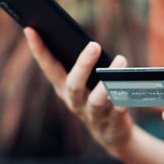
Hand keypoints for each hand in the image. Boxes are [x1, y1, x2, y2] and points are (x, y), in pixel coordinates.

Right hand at [23, 27, 133, 156]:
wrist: (110, 134)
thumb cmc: (94, 98)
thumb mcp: (84, 84)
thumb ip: (83, 66)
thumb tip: (90, 42)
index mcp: (64, 88)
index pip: (48, 68)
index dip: (38, 50)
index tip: (30, 28)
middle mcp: (75, 102)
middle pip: (73, 84)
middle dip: (83, 65)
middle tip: (94, 45)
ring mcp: (93, 114)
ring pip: (97, 99)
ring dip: (108, 81)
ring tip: (121, 60)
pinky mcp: (112, 121)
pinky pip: (119, 109)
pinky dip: (125, 96)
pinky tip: (133, 83)